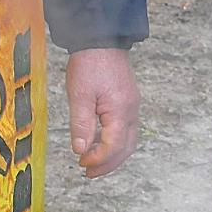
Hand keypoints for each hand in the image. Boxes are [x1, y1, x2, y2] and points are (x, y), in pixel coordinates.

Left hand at [65, 49, 139, 177]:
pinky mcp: (128, 100)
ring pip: (129, 140)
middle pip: (126, 148)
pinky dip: (115, 141)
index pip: (113, 146)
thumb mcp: (80, 95)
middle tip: (89, 173)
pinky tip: (99, 142)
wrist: (101, 38)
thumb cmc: (89, 64)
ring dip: (113, 155)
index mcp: (121, 111)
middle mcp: (131, 111)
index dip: (98, 159)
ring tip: (94, 163)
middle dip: (108, 164)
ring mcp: (132, 105)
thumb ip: (81, 125)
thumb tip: (81, 150)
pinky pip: (126, 129)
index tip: (81, 163)